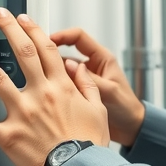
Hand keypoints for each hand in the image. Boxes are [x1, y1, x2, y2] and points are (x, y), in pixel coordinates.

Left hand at [0, 8, 110, 165]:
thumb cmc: (89, 146)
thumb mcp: (98, 110)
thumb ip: (87, 85)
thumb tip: (78, 67)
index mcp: (61, 87)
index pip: (46, 49)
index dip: (33, 30)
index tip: (23, 19)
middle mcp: (40, 95)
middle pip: (23, 53)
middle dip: (9, 30)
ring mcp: (22, 113)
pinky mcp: (9, 135)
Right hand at [49, 28, 144, 147]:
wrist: (130, 129)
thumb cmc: (126, 108)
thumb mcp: (110, 91)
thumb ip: (90, 79)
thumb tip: (68, 66)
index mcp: (102, 58)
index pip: (78, 37)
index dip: (62, 35)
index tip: (47, 40)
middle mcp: (90, 66)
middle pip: (65, 52)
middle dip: (51, 54)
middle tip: (35, 58)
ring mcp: (83, 79)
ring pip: (61, 70)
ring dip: (52, 74)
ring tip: (41, 80)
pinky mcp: (78, 92)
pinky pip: (62, 85)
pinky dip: (55, 87)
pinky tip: (47, 93)